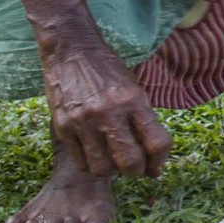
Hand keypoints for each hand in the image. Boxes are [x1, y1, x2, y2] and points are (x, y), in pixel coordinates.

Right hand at [12, 0, 171, 178]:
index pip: (157, 143)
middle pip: (130, 163)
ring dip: (112, 171)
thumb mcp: (135, 90)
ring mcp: (83, 122)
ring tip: (114, 160)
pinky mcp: (63, 127)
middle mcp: (109, 113)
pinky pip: (81, 162)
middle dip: (137, 171)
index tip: (157, 165)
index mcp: (133, 101)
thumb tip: (154, 162)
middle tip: (136, 167)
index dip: (161, 161)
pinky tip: (96, 155)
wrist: (72, 51)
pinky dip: (92, 165)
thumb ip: (145, 123)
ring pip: (103, 169)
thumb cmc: (109, 71)